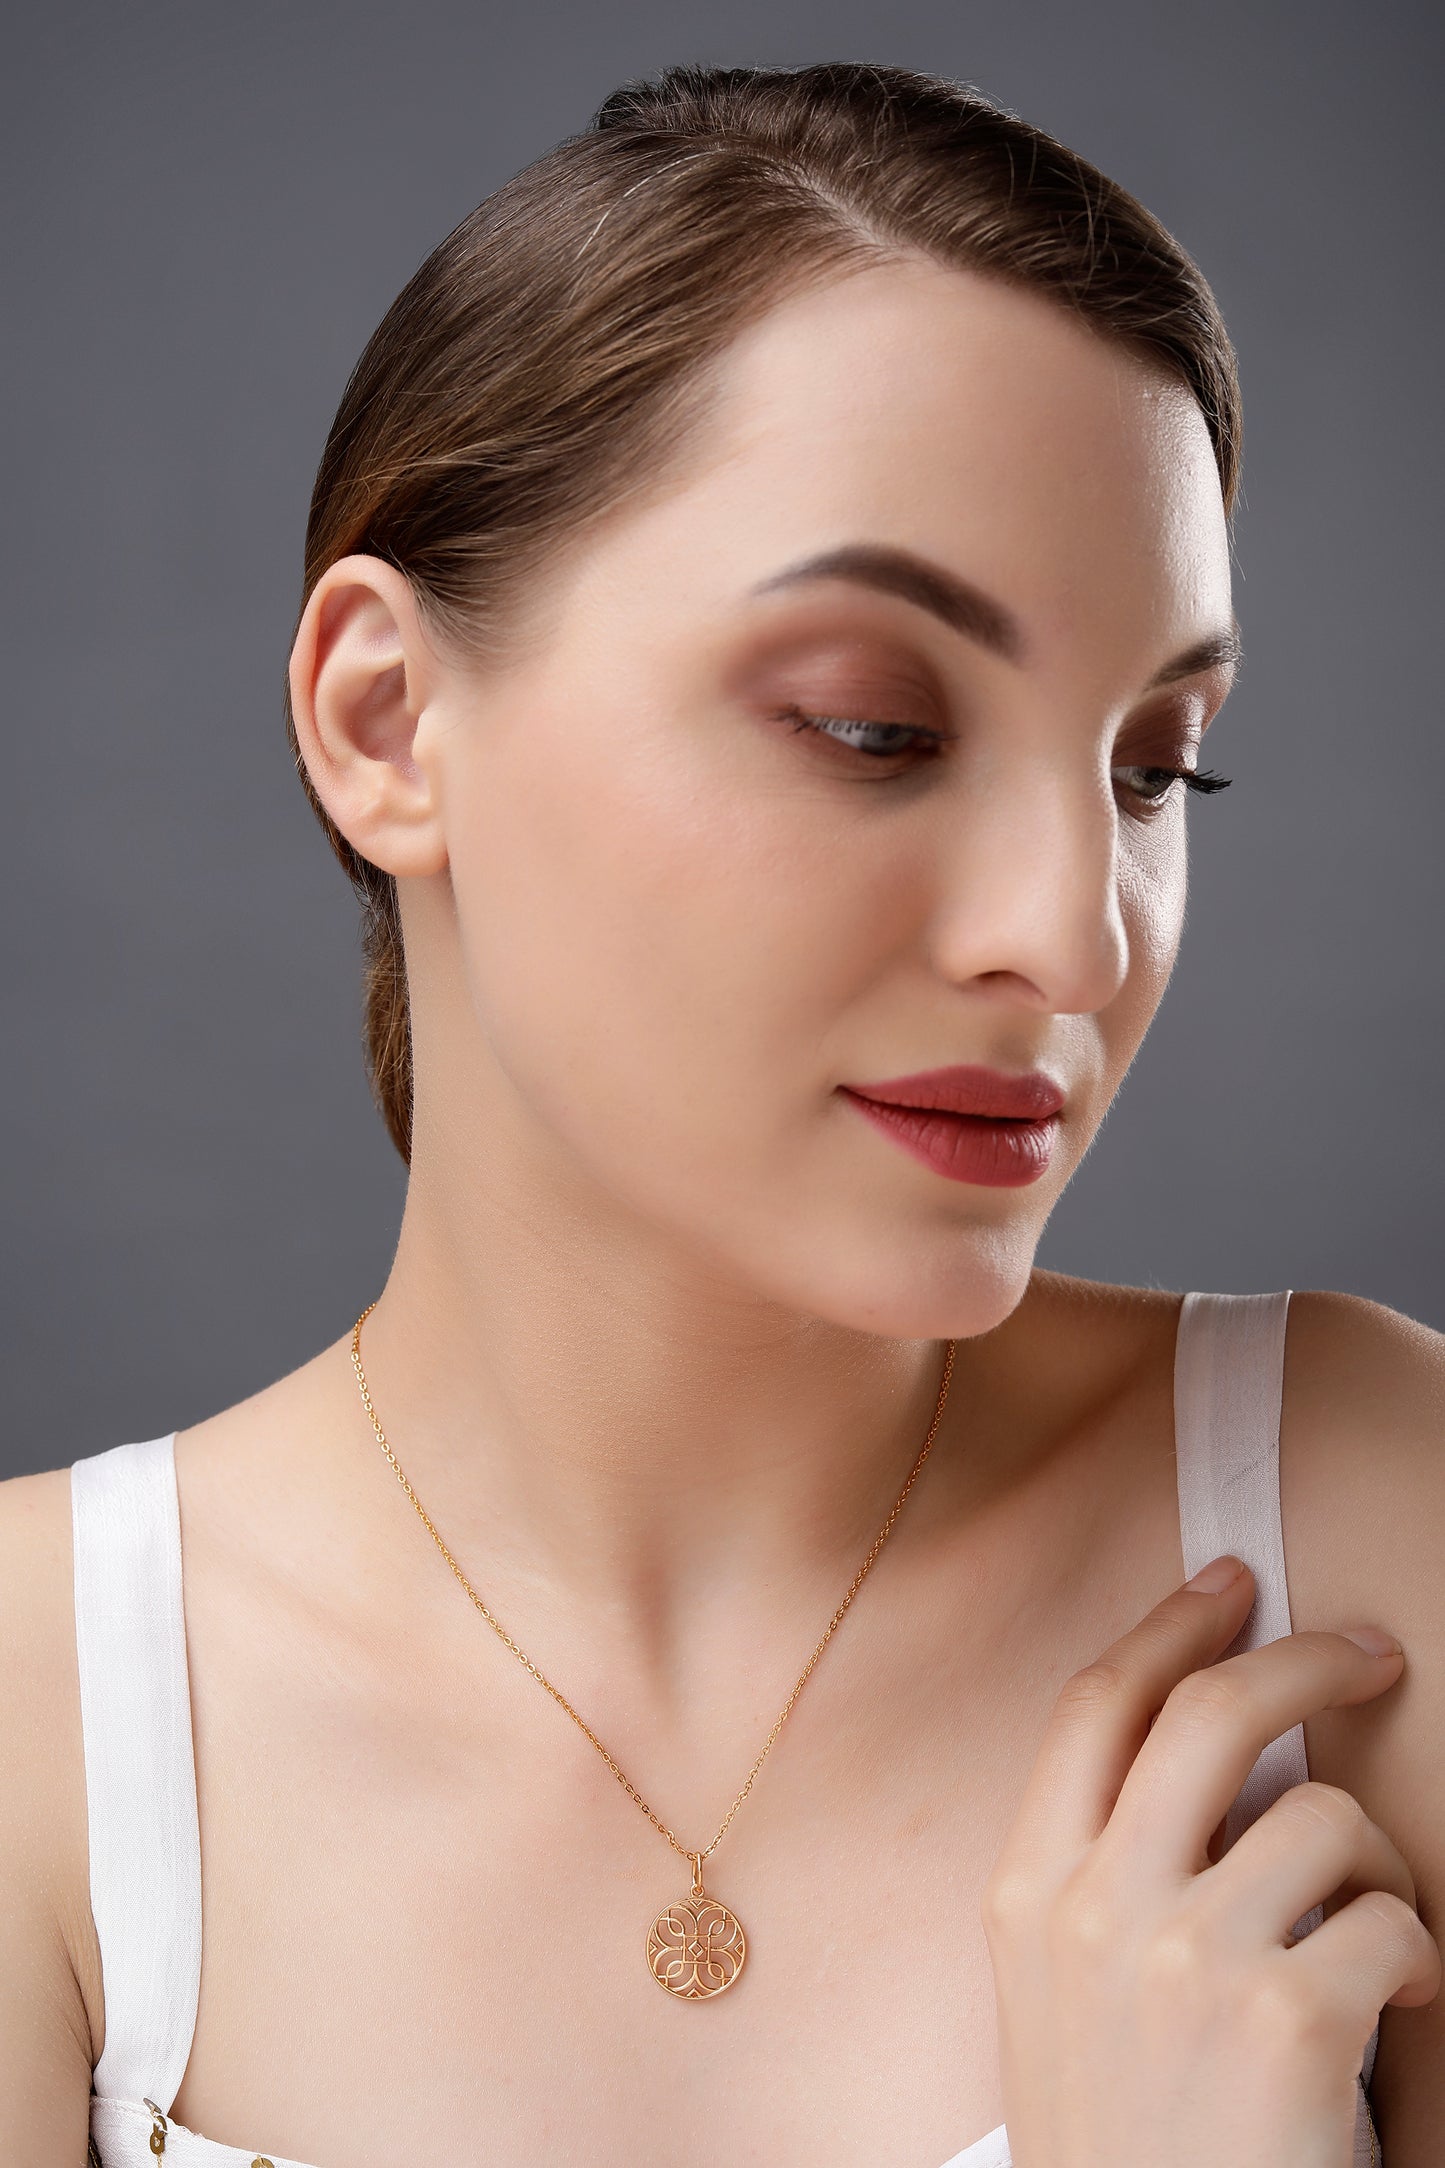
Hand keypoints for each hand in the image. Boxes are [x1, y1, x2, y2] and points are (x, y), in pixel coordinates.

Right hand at [981, 1555, 1440, 2166]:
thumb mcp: (1060, 1999)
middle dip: (1302, 1656)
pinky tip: (1401, 2009)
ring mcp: (1184, 1958)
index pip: (1096, 1706)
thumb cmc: (1127, 2149)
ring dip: (1377, 1862)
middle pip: (1208, 1712)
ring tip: (1378, 1937)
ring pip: (1324, 1817)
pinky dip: (1417, 1956)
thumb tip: (1220, 1765)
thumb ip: (1105, 1876)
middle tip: (1367, 1653)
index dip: (1168, 1625)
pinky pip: (1391, 1921)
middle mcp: (1093, 1907)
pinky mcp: (1285, 2019)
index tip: (1227, 1584)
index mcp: (1026, 1892)